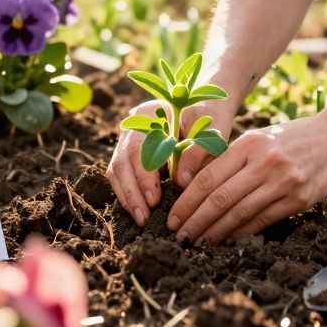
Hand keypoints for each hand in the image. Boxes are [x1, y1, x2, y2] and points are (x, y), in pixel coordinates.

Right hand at [107, 98, 234, 225]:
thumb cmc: (209, 119)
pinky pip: (120, 175)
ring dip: (127, 196)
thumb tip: (180, 182)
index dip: (144, 175)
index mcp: (149, 114)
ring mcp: (128, 139)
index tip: (155, 199)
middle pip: (122, 160)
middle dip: (131, 192)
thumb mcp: (208, 131)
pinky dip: (127, 193)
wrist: (206, 108)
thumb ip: (195, 152)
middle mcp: (133, 125)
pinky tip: (139, 209)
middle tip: (144, 217)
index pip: (139, 147)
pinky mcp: (130, 153)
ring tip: (141, 218)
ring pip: (117, 170)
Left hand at [165, 111, 326, 243]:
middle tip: (179, 237)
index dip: (186, 201)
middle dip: (195, 221)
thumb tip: (198, 187)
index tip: (172, 217)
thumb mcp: (259, 137)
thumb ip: (233, 158)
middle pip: (220, 198)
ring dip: (215, 232)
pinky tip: (227, 240)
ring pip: (239, 213)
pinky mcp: (298, 199)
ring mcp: (283, 182)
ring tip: (198, 243)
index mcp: (248, 144)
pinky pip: (262, 220)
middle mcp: (264, 163)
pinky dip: (241, 233)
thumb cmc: (293, 137)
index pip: (208, 177)